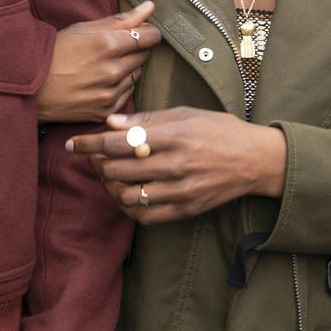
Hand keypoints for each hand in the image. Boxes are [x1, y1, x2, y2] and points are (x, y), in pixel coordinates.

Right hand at [35, 3, 160, 123]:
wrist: (30, 86)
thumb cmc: (55, 52)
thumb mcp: (84, 29)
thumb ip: (120, 19)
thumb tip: (150, 7)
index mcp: (106, 45)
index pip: (149, 37)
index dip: (148, 33)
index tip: (142, 32)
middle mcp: (111, 71)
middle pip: (143, 56)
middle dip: (134, 49)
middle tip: (112, 49)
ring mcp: (109, 93)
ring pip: (136, 75)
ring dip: (127, 69)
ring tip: (102, 66)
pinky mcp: (106, 110)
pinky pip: (126, 94)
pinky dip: (119, 87)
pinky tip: (100, 82)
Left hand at [66, 108, 286, 223]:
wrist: (256, 160)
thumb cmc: (220, 130)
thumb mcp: (185, 114)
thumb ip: (147, 119)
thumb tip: (111, 122)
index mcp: (174, 136)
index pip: (119, 143)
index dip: (90, 144)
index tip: (74, 143)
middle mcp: (176, 164)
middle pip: (117, 170)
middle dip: (96, 165)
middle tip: (91, 158)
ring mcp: (181, 190)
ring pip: (127, 196)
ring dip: (109, 187)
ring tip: (107, 177)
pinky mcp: (186, 209)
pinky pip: (145, 216)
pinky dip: (127, 207)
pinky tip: (125, 195)